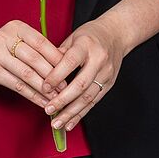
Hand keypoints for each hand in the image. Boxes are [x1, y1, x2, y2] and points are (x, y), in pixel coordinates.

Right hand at [0, 20, 63, 108]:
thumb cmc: (1, 50)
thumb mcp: (16, 41)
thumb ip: (36, 49)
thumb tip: (64, 65)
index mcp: (16, 27)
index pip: (42, 43)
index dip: (57, 58)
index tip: (70, 71)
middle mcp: (5, 37)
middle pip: (35, 59)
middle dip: (53, 76)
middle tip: (65, 88)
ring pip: (27, 74)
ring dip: (44, 89)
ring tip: (56, 98)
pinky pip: (17, 85)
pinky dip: (32, 95)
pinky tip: (42, 102)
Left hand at [43, 16, 130, 132]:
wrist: (117, 34)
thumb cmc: (90, 35)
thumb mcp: (73, 37)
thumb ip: (58, 54)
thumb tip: (42, 71)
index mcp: (87, 45)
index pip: (71, 62)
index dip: (57, 76)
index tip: (44, 87)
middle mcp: (99, 60)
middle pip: (81, 84)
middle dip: (63, 100)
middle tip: (48, 110)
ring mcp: (106, 74)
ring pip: (88, 97)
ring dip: (71, 112)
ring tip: (57, 123)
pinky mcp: (109, 84)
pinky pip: (94, 102)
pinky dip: (81, 114)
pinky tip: (70, 123)